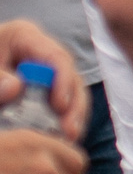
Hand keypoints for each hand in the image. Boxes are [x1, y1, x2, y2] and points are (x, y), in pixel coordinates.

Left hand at [0, 19, 87, 140]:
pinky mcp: (43, 86)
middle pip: (71, 75)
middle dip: (74, 105)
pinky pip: (62, 102)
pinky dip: (63, 119)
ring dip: (73, 116)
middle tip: (71, 130)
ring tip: (70, 137)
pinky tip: (61, 136)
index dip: (63, 82)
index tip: (59, 107)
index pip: (56, 56)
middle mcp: (41, 51)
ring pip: (72, 91)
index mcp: (24, 36)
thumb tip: (16, 88)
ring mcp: (45, 69)